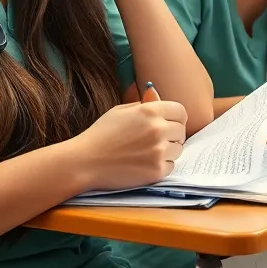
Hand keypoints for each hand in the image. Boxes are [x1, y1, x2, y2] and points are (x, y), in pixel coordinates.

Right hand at [72, 99, 187, 190]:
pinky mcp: (156, 171)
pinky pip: (170, 166)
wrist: (85, 161)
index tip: (170, 124)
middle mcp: (158, 129)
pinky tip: (144, 164)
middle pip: (181, 131)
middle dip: (172, 135)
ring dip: (167, 151)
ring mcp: (159, 151)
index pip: (181, 112)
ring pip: (178, 149)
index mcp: (150, 111)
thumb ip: (144, 104)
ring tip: (147, 153)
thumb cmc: (101, 135)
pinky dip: (161, 166)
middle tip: (156, 141)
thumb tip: (158, 96)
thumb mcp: (121, 111)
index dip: (176, 118)